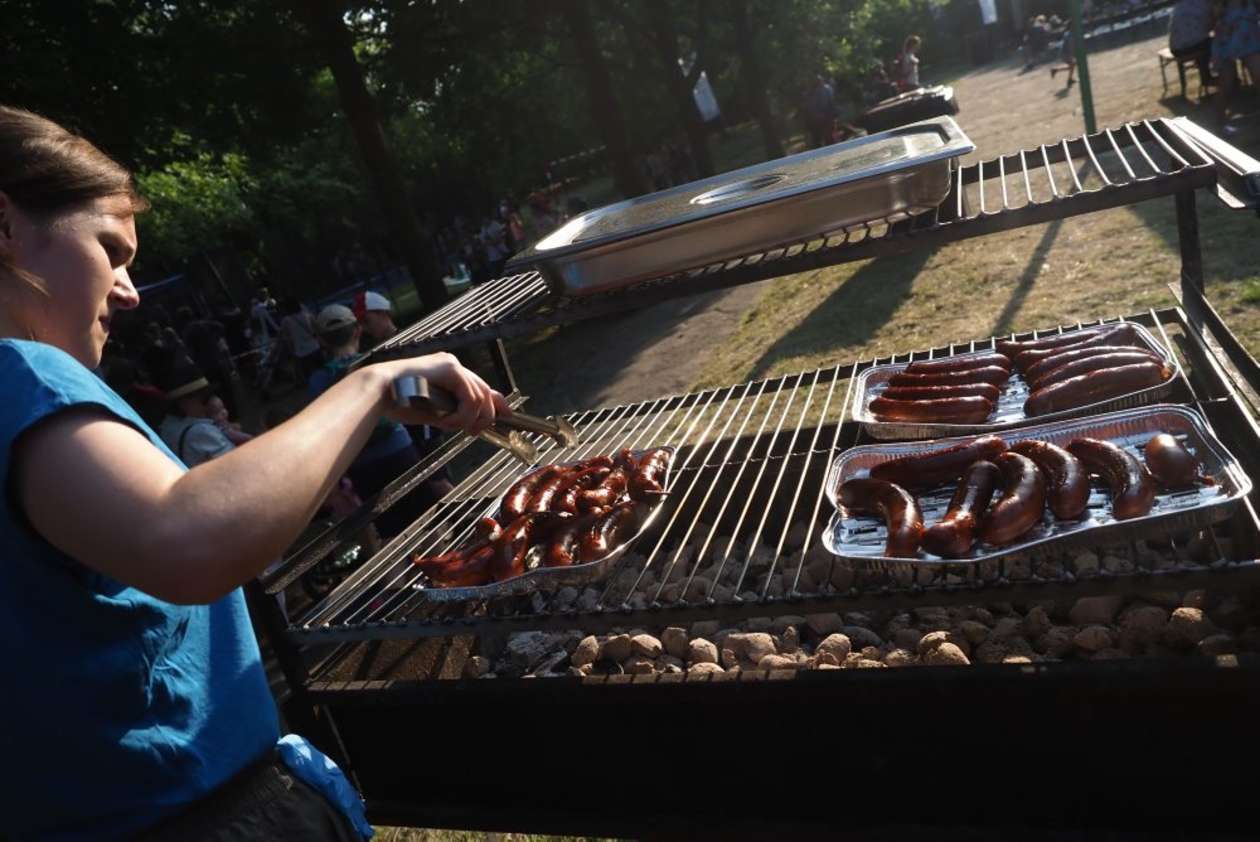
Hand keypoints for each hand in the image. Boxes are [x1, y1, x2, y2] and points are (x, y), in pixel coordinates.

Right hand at [373, 352, 509, 433]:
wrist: (378, 392)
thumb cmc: (399, 403)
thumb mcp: (435, 412)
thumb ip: (456, 413)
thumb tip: (476, 424)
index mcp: (448, 372)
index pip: (481, 387)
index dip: (496, 403)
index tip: (506, 416)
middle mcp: (453, 365)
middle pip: (486, 391)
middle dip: (486, 416)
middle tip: (474, 432)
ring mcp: (452, 365)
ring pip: (480, 398)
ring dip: (467, 419)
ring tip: (448, 425)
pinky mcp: (450, 370)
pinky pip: (470, 398)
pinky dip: (462, 415)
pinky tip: (445, 420)